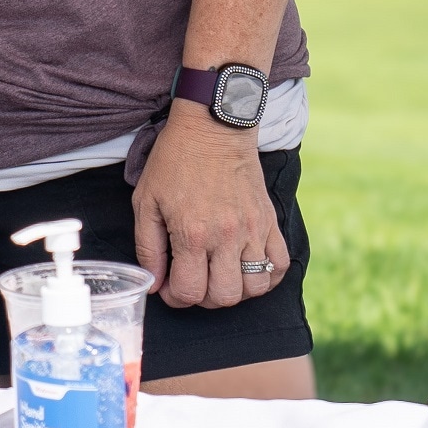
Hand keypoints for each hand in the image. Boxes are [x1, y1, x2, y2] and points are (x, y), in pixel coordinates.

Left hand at [133, 103, 287, 307]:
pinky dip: (267, 277)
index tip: (169, 288)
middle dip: (203, 299)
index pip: (189, 291)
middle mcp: (227, 237)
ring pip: (255, 288)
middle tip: (192, 282)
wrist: (213, 127)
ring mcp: (253, 230)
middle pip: (224, 297)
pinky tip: (246, 269)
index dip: (175, 298)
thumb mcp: (146, 201)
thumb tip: (155, 283)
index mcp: (192, 233)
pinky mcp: (270, 222)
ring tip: (218, 276)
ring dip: (235, 291)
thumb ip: (148, 246)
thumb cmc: (174, 161)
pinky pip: (281, 266)